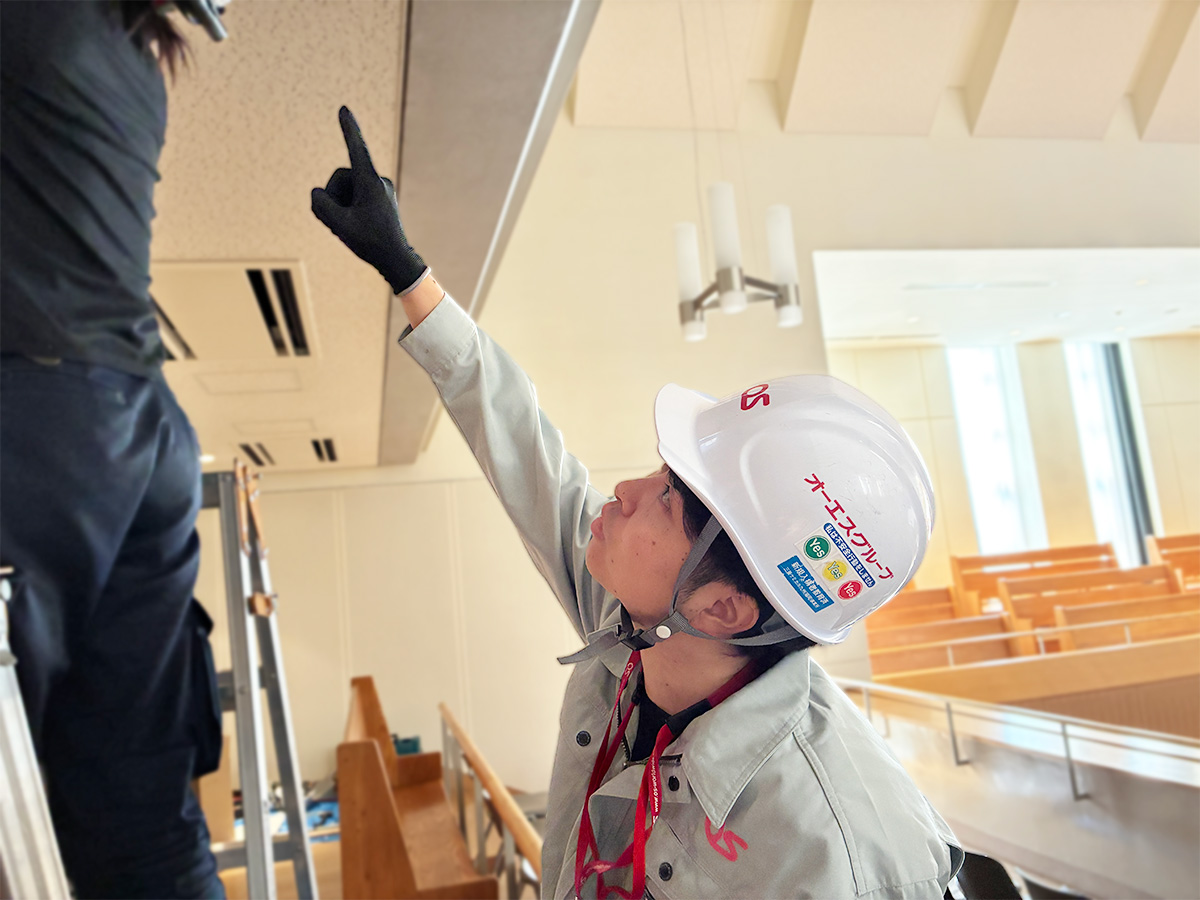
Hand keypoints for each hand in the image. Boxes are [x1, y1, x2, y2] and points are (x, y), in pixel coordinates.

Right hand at [311, 106, 427, 294]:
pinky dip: (348, 209)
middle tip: (341, 223)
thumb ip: (321, 205)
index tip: (344, 109)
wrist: (395, 259)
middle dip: (334, 198)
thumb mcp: (339, 225)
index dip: (349, 128)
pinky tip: (356, 226)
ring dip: (341, 206)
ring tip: (351, 226)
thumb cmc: (370, 242)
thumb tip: (317, 193)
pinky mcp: (380, 198)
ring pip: (346, 189)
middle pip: (340, 178)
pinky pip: (355, 196)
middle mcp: (378, 181)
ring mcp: (380, 189)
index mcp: (370, 183)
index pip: (356, 149)